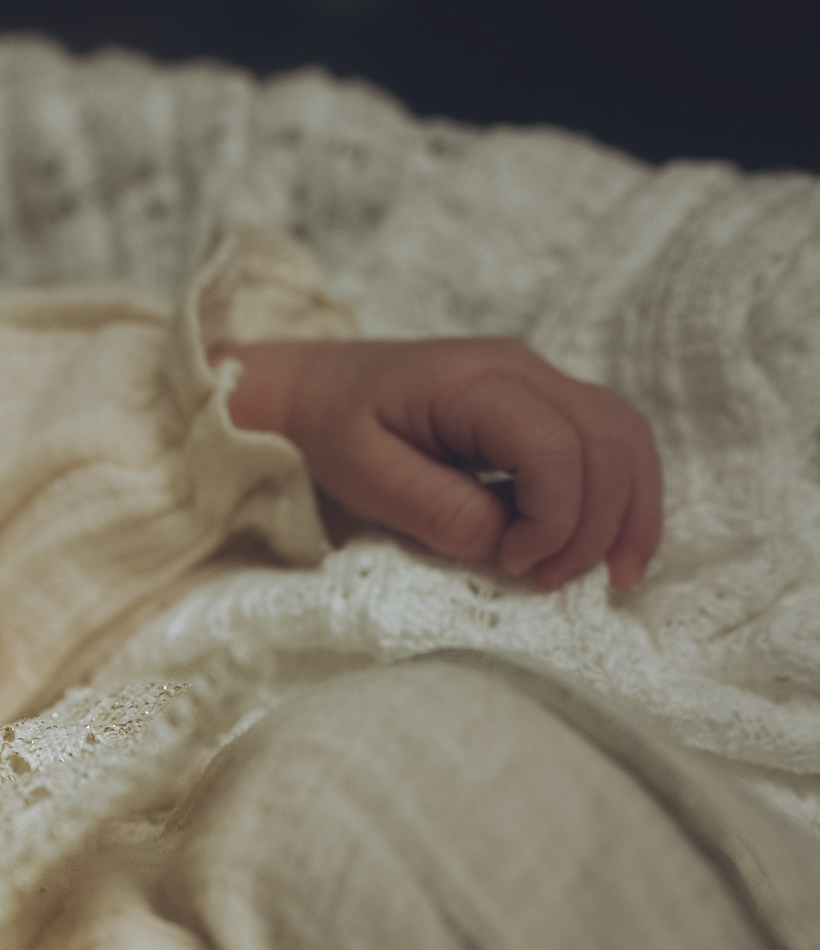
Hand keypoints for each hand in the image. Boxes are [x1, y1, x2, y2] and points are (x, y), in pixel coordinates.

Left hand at [220, 337, 663, 589]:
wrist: (318, 387)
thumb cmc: (334, 430)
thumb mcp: (367, 478)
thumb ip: (441, 512)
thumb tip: (512, 543)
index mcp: (473, 381)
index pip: (554, 446)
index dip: (553, 517)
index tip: (516, 565)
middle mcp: (522, 368)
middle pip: (606, 438)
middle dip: (599, 523)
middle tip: (558, 581)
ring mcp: (541, 378)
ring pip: (624, 435)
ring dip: (631, 510)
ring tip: (616, 576)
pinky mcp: (545, 402)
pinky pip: (610, 439)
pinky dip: (621, 494)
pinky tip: (610, 546)